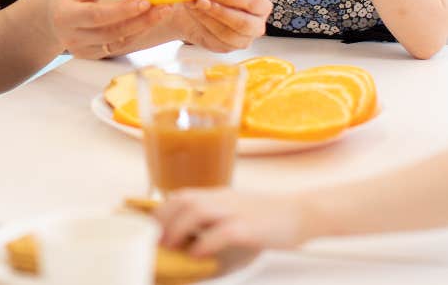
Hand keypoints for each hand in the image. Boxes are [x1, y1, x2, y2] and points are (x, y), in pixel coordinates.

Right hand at [45, 0, 169, 58]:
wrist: (52, 14)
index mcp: (65, 15)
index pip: (97, 16)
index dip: (122, 10)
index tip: (146, 1)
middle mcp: (71, 38)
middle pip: (112, 33)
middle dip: (141, 20)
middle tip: (164, 6)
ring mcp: (81, 51)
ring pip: (118, 43)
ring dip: (144, 27)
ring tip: (163, 11)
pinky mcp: (91, 56)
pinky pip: (118, 47)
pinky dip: (136, 34)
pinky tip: (149, 21)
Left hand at [157, 187, 305, 254]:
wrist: (299, 213)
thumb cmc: (266, 218)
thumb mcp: (235, 214)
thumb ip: (214, 222)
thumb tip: (190, 245)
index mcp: (217, 195)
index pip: (181, 195)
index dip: (161, 210)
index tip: (149, 227)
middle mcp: (222, 199)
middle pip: (183, 200)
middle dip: (163, 219)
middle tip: (154, 240)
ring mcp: (235, 211)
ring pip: (198, 210)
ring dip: (178, 228)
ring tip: (169, 246)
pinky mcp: (249, 227)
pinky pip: (223, 232)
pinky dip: (206, 242)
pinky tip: (197, 254)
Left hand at [174, 0, 270, 51]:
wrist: (198, 8)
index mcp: (260, 5)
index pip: (255, 3)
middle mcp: (256, 24)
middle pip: (244, 23)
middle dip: (220, 11)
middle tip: (202, 1)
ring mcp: (243, 39)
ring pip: (227, 33)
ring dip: (207, 17)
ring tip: (194, 4)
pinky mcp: (227, 47)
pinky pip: (215, 40)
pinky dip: (202, 24)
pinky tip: (193, 11)